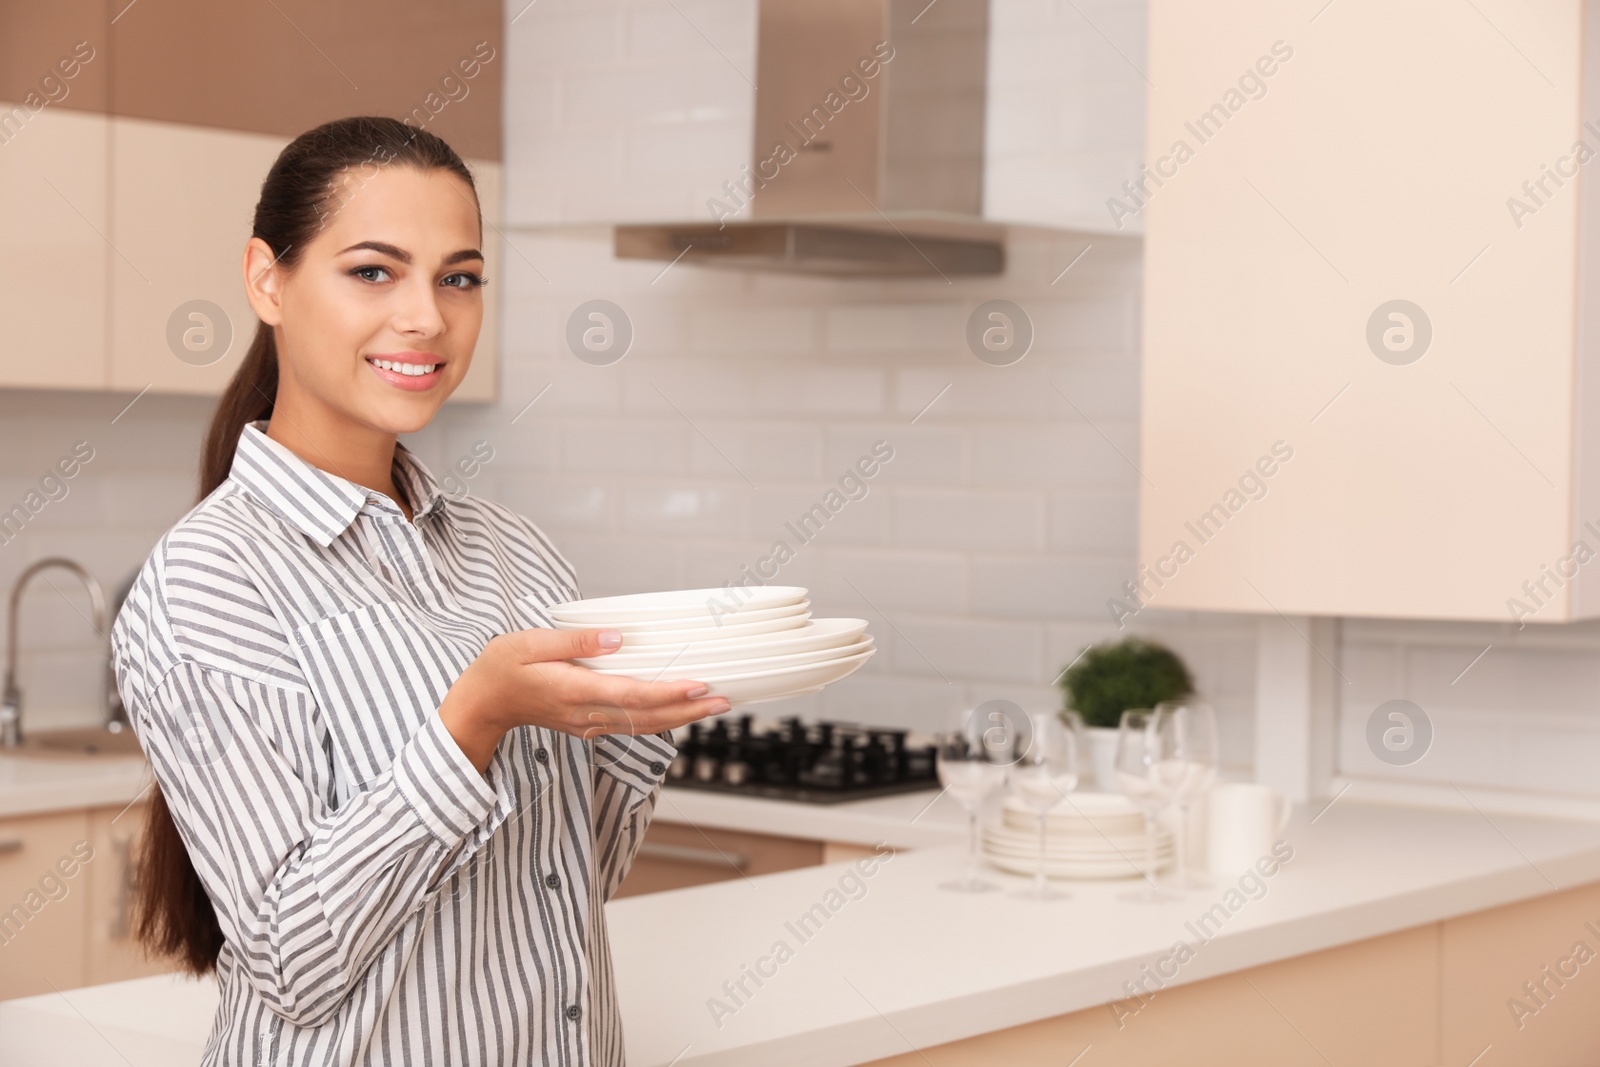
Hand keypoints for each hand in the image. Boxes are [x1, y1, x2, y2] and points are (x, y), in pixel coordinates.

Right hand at [438, 627, 729, 771]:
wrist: (481, 703)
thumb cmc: (501, 668)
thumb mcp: (530, 643)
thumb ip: (575, 642)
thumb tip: (616, 637)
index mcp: (574, 691)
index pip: (631, 694)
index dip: (668, 692)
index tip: (698, 685)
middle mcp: (587, 714)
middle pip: (647, 717)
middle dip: (689, 710)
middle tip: (724, 699)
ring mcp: (589, 723)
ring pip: (644, 725)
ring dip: (680, 717)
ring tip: (712, 705)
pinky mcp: (589, 724)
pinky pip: (632, 724)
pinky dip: (660, 718)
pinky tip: (678, 709)